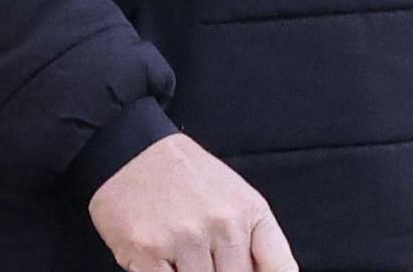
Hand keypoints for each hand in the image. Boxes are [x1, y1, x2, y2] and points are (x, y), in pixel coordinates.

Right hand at [87, 131, 298, 271]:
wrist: (132, 153)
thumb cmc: (184, 177)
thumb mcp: (234, 196)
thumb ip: (252, 238)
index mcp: (249, 212)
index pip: (280, 267)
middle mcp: (222, 225)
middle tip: (202, 253)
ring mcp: (186, 239)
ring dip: (189, 271)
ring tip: (179, 249)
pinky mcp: (149, 252)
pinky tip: (161, 257)